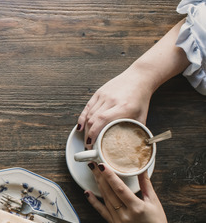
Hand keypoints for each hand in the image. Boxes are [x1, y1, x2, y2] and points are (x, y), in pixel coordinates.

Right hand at [76, 18, 189, 147]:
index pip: (102, 121)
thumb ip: (136, 129)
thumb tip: (132, 144)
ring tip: (86, 138)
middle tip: (88, 145)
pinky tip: (80, 127)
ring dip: (85, 128)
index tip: (92, 144)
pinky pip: (87, 107)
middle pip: (93, 119)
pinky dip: (82, 118)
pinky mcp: (99, 93)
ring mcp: (103, 95)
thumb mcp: (142, 115)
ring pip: (89, 114)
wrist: (139, 77)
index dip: (94, 134)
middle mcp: (111, 101)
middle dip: (88, 134)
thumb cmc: (141, 97)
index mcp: (123, 107)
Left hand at [84, 163, 179, 222]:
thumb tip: (142, 169)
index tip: (103, 166)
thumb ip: (146, 185)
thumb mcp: (154, 202)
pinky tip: (87, 193)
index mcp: (137, 208)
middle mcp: (125, 214)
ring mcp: (118, 220)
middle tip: (94, 165)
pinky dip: (93, 202)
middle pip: (109, 192)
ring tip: (93, 173)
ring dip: (98, 185)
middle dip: (100, 177)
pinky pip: (101, 211)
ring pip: (105, 200)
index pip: (120, 189)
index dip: (110, 177)